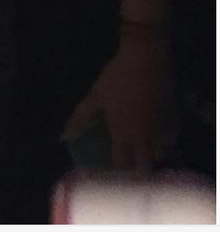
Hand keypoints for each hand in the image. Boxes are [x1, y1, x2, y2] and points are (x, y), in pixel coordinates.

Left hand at [62, 39, 176, 171]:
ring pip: (159, 156)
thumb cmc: (116, 77)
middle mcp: (144, 138)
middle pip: (143, 167)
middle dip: (136, 172)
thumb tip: (62, 137)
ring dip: (151, 158)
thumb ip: (79, 118)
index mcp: (122, 133)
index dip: (115, 174)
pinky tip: (155, 138)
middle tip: (127, 169)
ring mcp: (161, 131)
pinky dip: (164, 144)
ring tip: (141, 154)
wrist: (146, 59)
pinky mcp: (174, 122)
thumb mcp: (95, 96)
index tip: (109, 177)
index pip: (120, 165)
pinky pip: (170, 142)